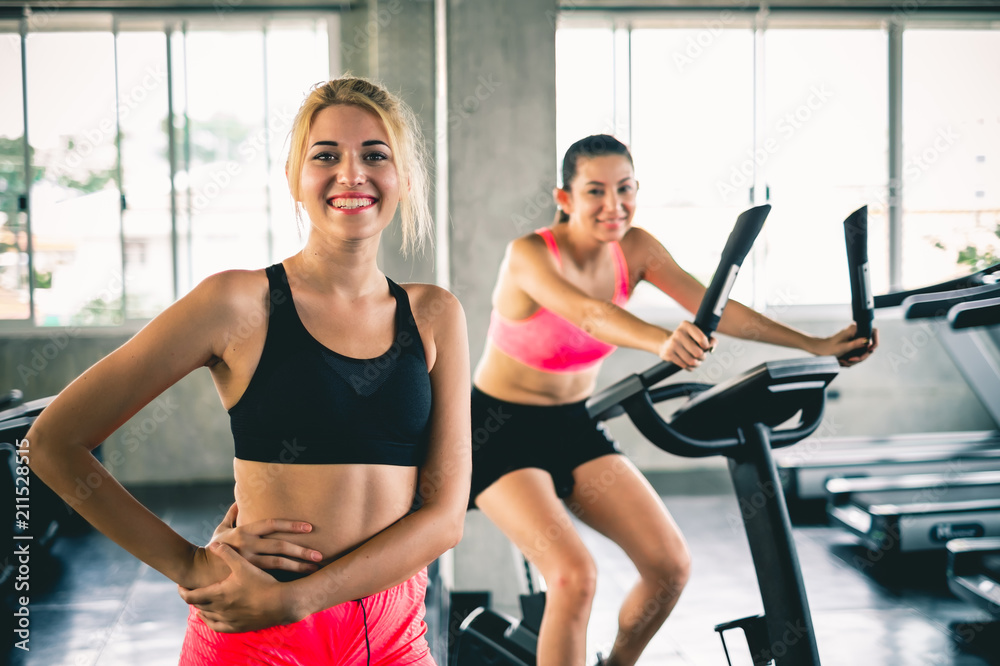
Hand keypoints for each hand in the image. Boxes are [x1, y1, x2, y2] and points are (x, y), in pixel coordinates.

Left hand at [179, 542, 303, 632]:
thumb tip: (213, 543)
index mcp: (218, 594)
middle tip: (189, 590)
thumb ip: (227, 553)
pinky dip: (211, 621)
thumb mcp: (243, 565)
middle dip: (191, 597)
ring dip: (201, 609)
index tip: (179, 585)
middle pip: (198, 606)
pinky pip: (218, 627)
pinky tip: (211, 617)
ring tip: (199, 602)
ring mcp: (228, 620)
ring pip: (207, 617)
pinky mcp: (238, 627)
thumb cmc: (262, 583)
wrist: (281, 603)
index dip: (182, 590)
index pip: (191, 596)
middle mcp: (220, 610)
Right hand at [210, 503, 321, 574]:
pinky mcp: (248, 577)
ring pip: (278, 564)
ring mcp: (248, 562)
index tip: (309, 527)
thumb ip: (233, 514)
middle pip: (279, 546)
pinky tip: (300, 581)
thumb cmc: (213, 549)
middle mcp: (247, 546)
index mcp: (244, 531)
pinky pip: (270, 577)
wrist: (196, 571)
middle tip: (319, 554)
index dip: (291, 524)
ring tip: (315, 568)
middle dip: (301, 550)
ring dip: (298, 566)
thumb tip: (239, 497)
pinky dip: (286, 578)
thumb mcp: (221, 529)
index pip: (271, 524)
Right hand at [658, 320, 715, 369]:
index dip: (707, 347)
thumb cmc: (687, 340)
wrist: (666, 343)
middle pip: (698, 353)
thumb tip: (712, 347)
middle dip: (702, 357)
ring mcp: (672, 343)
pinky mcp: (668, 353)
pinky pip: (684, 365)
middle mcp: (678, 333)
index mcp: (686, 325)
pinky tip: (689, 365)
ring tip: (696, 362)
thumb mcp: (698, 335)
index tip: (705, 347)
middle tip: (701, 357)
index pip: (702, 339)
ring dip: (696, 364)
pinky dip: (689, 367)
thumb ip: (710, 339)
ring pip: (691, 361)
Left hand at [813, 323, 878, 366]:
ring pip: (863, 352)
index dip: (875, 341)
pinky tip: (843, 361)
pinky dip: (852, 359)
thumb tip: (867, 341)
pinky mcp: (853, 345)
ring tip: (843, 361)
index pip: (873, 331)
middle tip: (850, 360)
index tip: (870, 350)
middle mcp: (857, 333)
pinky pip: (858, 354)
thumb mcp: (843, 347)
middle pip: (869, 346)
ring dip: (855, 359)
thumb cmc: (828, 347)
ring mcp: (855, 339)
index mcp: (855, 329)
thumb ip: (856, 344)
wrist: (820, 349)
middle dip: (861, 356)